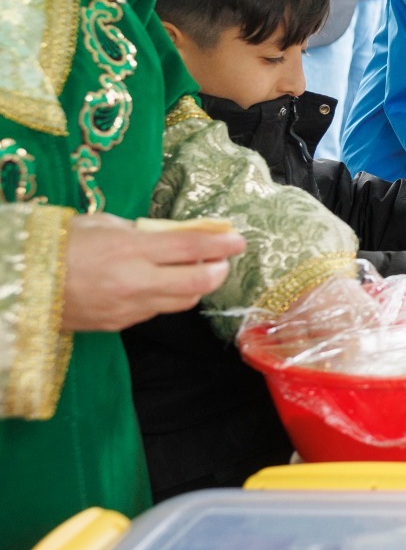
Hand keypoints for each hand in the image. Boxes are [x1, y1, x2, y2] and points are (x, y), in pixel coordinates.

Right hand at [61, 214, 243, 331]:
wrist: (19, 284)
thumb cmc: (60, 244)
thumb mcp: (102, 224)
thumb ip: (143, 230)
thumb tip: (177, 234)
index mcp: (130, 250)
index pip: (193, 246)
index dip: (223, 243)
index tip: (239, 239)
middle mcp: (135, 282)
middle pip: (199, 282)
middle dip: (219, 270)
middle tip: (222, 259)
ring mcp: (128, 308)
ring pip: (183, 301)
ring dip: (195, 285)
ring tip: (192, 269)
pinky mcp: (119, 325)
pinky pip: (157, 311)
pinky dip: (167, 297)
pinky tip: (158, 284)